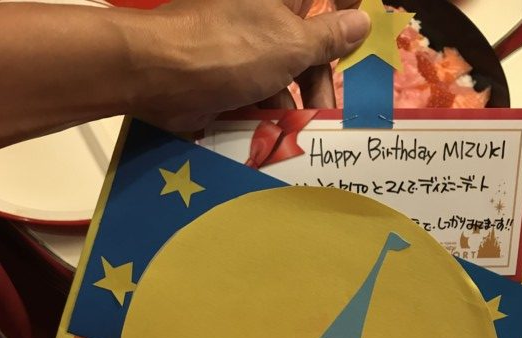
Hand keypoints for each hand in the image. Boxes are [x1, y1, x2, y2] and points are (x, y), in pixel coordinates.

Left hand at [125, 0, 369, 130]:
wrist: (160, 76)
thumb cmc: (231, 49)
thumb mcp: (291, 44)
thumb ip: (329, 37)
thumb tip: (362, 21)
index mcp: (282, 0)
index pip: (324, 1)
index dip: (346, 16)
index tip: (359, 44)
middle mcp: (263, 20)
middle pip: (305, 50)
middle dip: (317, 84)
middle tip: (324, 113)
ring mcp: (242, 52)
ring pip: (282, 81)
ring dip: (291, 109)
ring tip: (294, 135)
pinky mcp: (225, 81)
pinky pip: (256, 99)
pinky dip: (264, 119)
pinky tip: (269, 139)